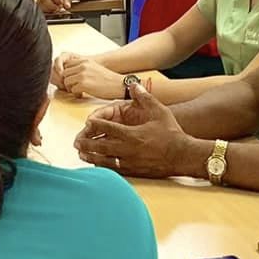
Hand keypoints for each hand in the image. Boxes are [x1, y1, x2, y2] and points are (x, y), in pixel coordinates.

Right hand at [39, 0, 77, 16]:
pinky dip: (45, 9)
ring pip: (41, 1)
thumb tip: (67, 6)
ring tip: (56, 9)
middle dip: (52, 5)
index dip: (58, 0)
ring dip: (48, 8)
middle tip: (59, 9)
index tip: (62, 5)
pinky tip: (52, 10)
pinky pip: (39, 4)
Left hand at [55, 55, 125, 99]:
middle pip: (64, 74)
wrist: (118, 85)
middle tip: (73, 87)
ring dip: (71, 88)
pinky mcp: (83, 85)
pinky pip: (72, 90)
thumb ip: (82, 68)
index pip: (67, 65)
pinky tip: (82, 94)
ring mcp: (82, 75)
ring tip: (78, 91)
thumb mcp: (93, 68)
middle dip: (67, 81)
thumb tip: (70, 74)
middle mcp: (82, 66)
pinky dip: (76, 94)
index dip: (68, 74)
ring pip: (66, 82)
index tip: (71, 79)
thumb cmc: (107, 79)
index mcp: (84, 61)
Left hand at [73, 84, 202, 179]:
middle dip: (87, 143)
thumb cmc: (172, 133)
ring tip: (81, 154)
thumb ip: (145, 97)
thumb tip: (135, 85)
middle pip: (100, 146)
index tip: (88, 122)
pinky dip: (103, 168)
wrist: (182, 155)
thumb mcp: (159, 111)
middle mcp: (127, 149)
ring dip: (91, 157)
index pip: (108, 128)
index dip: (96, 124)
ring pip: (104, 161)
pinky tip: (98, 166)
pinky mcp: (134, 172)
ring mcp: (130, 163)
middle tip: (76, 141)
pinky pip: (114, 171)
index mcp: (131, 134)